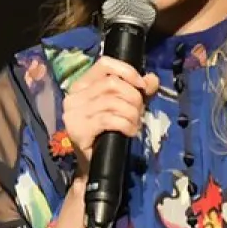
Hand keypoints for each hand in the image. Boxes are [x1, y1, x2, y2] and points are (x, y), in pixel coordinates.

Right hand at [61, 57, 158, 173]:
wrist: (94, 163)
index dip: (127, 71)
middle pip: (112, 84)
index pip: (104, 64)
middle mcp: (74, 96)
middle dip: (134, 97)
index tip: (142, 85)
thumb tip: (152, 79)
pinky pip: (109, 120)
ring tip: (135, 124)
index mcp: (82, 85)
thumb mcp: (125, 106)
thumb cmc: (108, 132)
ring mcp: (74, 113)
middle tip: (139, 112)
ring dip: (132, 114)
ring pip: (113, 102)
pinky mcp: (78, 129)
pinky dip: (126, 124)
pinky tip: (130, 132)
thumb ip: (139, 91)